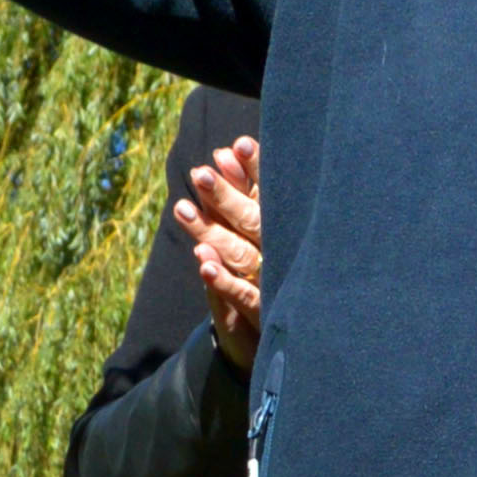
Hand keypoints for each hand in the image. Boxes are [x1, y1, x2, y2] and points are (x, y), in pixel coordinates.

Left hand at [178, 130, 261, 362]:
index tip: (237, 145)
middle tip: (201, 174)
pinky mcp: (265, 313)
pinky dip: (224, 281)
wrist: (294, 331)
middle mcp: (281, 251)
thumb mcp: (261, 228)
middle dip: (226, 196)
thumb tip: (224, 152)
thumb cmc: (275, 267)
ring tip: (182, 210)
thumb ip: (246, 192)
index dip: (254, 170)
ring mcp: (274, 282)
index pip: (268, 194)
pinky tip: (203, 265)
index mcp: (283, 227)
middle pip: (252, 221)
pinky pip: (244, 296)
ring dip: (212, 232)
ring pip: (241, 255)